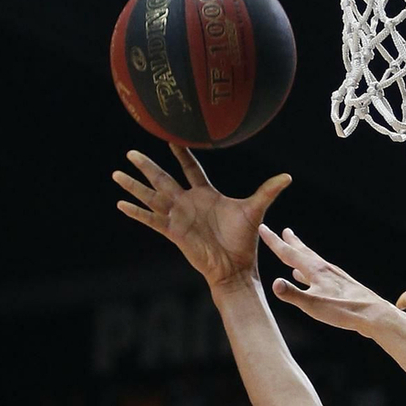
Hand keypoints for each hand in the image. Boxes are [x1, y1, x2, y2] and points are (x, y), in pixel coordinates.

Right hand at [114, 146, 289, 292]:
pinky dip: (136, 212)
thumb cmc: (244, 241)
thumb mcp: (255, 210)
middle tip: (130, 151)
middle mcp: (188, 203)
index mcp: (205, 194)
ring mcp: (178, 217)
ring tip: (117, 174)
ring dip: (134, 186)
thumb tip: (288, 176)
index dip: (182, 153)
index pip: (190, 168)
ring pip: (152, 197)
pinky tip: (121, 204)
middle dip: (147, 166)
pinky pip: (151, 219)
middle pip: (163, 178)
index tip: (172, 137)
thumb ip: (267, 191)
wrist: (236, 268)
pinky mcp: (173, 232)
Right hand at [261, 222, 393, 333]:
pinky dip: (310, 272)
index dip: (274, 241)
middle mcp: (324, 269)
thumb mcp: (314, 305)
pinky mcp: (341, 286)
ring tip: (295, 249)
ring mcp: (334, 276)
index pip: (289, 253)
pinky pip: (320, 274)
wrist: (373, 314)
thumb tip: (274, 283)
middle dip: (291, 242)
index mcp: (315, 270)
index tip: (263, 227)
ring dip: (301, 254)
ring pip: (312, 261)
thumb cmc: (343, 310)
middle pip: (303, 252)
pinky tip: (308, 277)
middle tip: (284, 231)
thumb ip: (293, 294)